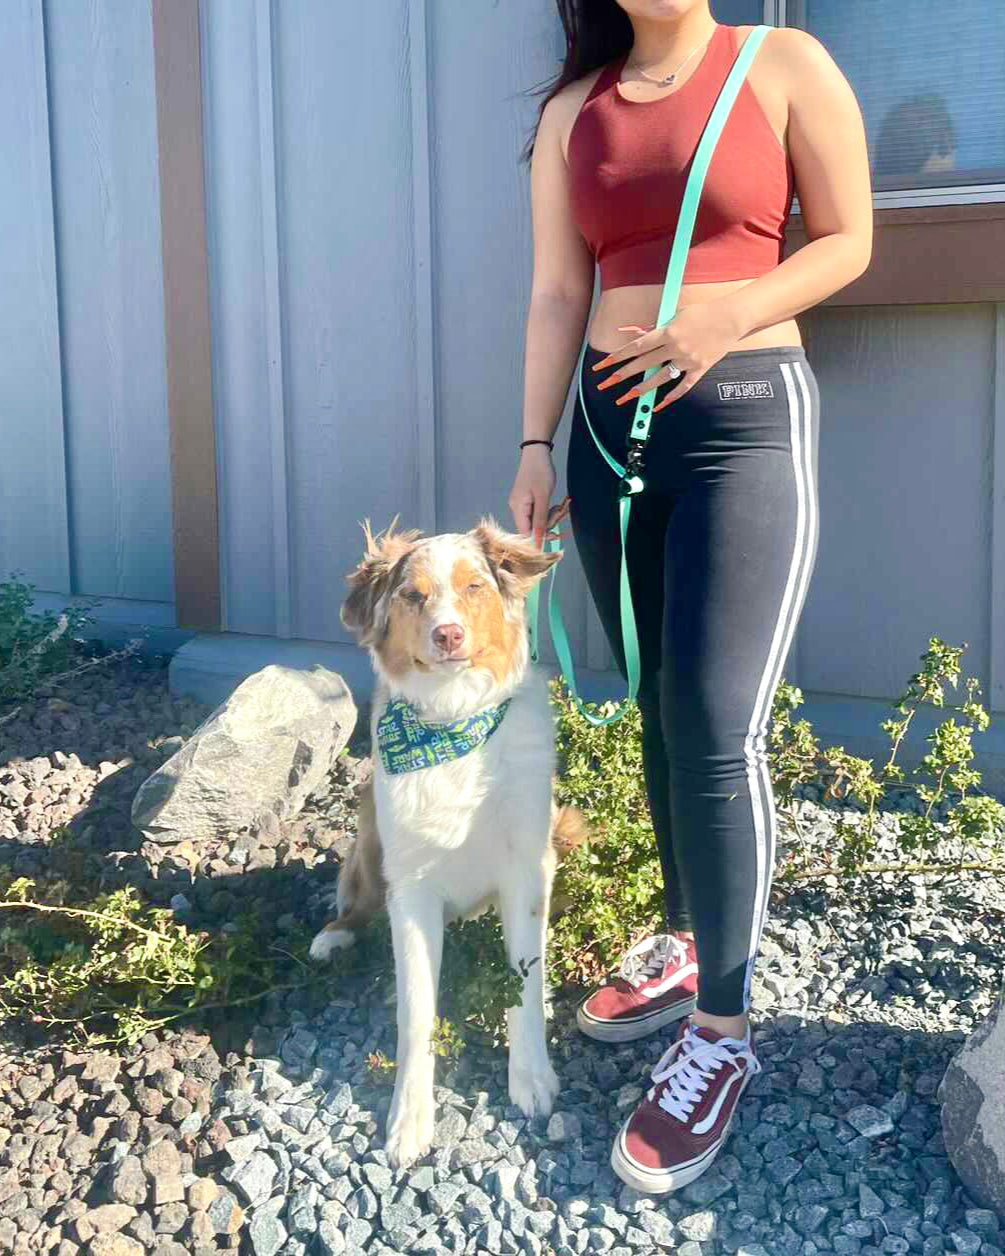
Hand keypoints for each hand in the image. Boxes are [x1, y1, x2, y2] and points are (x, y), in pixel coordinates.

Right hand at [508, 448, 569, 548]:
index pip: (525, 534)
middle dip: (550, 522)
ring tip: (562, 504)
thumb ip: (540, 521)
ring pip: (538, 520)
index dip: (540, 537)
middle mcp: (516, 508)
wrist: (537, 452)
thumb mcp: (543, 497)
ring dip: (552, 515)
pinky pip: (538, 512)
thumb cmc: (540, 472)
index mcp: (518, 508)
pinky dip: (549, 509)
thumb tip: (538, 542)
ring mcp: (521, 504)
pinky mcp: (527, 500)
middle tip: (562, 510)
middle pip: (533, 527)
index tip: (556, 534)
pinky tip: (557, 503)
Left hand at [590, 299, 745, 411]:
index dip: (617, 357)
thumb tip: (633, 333)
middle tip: (605, 385)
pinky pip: (683, 387)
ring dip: (641, 390)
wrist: (732, 317)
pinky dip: (670, 397)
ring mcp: (688, 360)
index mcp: (668, 331)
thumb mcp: (676, 315)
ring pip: (660, 379)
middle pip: (643, 364)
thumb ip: (654, 327)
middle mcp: (675, 347)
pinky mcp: (700, 369)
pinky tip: (658, 405)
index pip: (636, 347)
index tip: (603, 365)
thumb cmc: (702, 313)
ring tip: (625, 398)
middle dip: (621, 376)